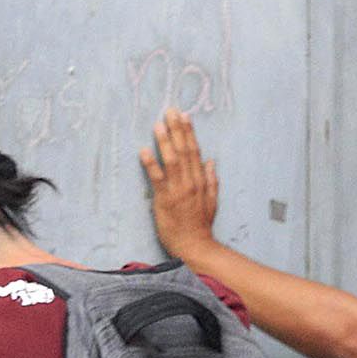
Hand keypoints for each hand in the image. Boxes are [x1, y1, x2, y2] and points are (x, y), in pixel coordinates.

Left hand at [140, 110, 219, 255]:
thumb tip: (211, 161)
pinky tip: (144, 150)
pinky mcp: (165, 200)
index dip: (189, 132)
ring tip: (158, 125)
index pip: (195, 151)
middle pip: (184, 151)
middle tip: (170, 111)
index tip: (184, 116)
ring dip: (165, 142)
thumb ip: (212, 180)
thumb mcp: (212, 202)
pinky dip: (151, 164)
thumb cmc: (200, 225)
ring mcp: (178, 190)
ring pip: (172, 160)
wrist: (194, 246)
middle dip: (177, 130)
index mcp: (200, 181)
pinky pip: (157, 178)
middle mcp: (190, 182)